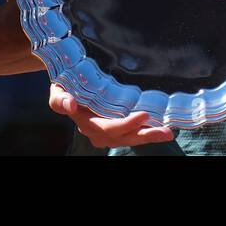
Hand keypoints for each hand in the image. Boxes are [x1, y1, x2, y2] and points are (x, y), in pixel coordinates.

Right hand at [47, 83, 173, 147]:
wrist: (65, 88)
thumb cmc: (63, 87)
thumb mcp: (57, 90)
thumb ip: (60, 99)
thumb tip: (70, 104)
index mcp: (87, 124)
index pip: (109, 128)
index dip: (127, 124)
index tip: (144, 114)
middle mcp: (98, 133)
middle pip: (124, 137)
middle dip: (146, 135)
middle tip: (166, 132)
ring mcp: (107, 133)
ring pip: (131, 138)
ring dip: (150, 136)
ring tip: (168, 132)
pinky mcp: (116, 129)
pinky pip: (132, 133)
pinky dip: (146, 132)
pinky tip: (161, 127)